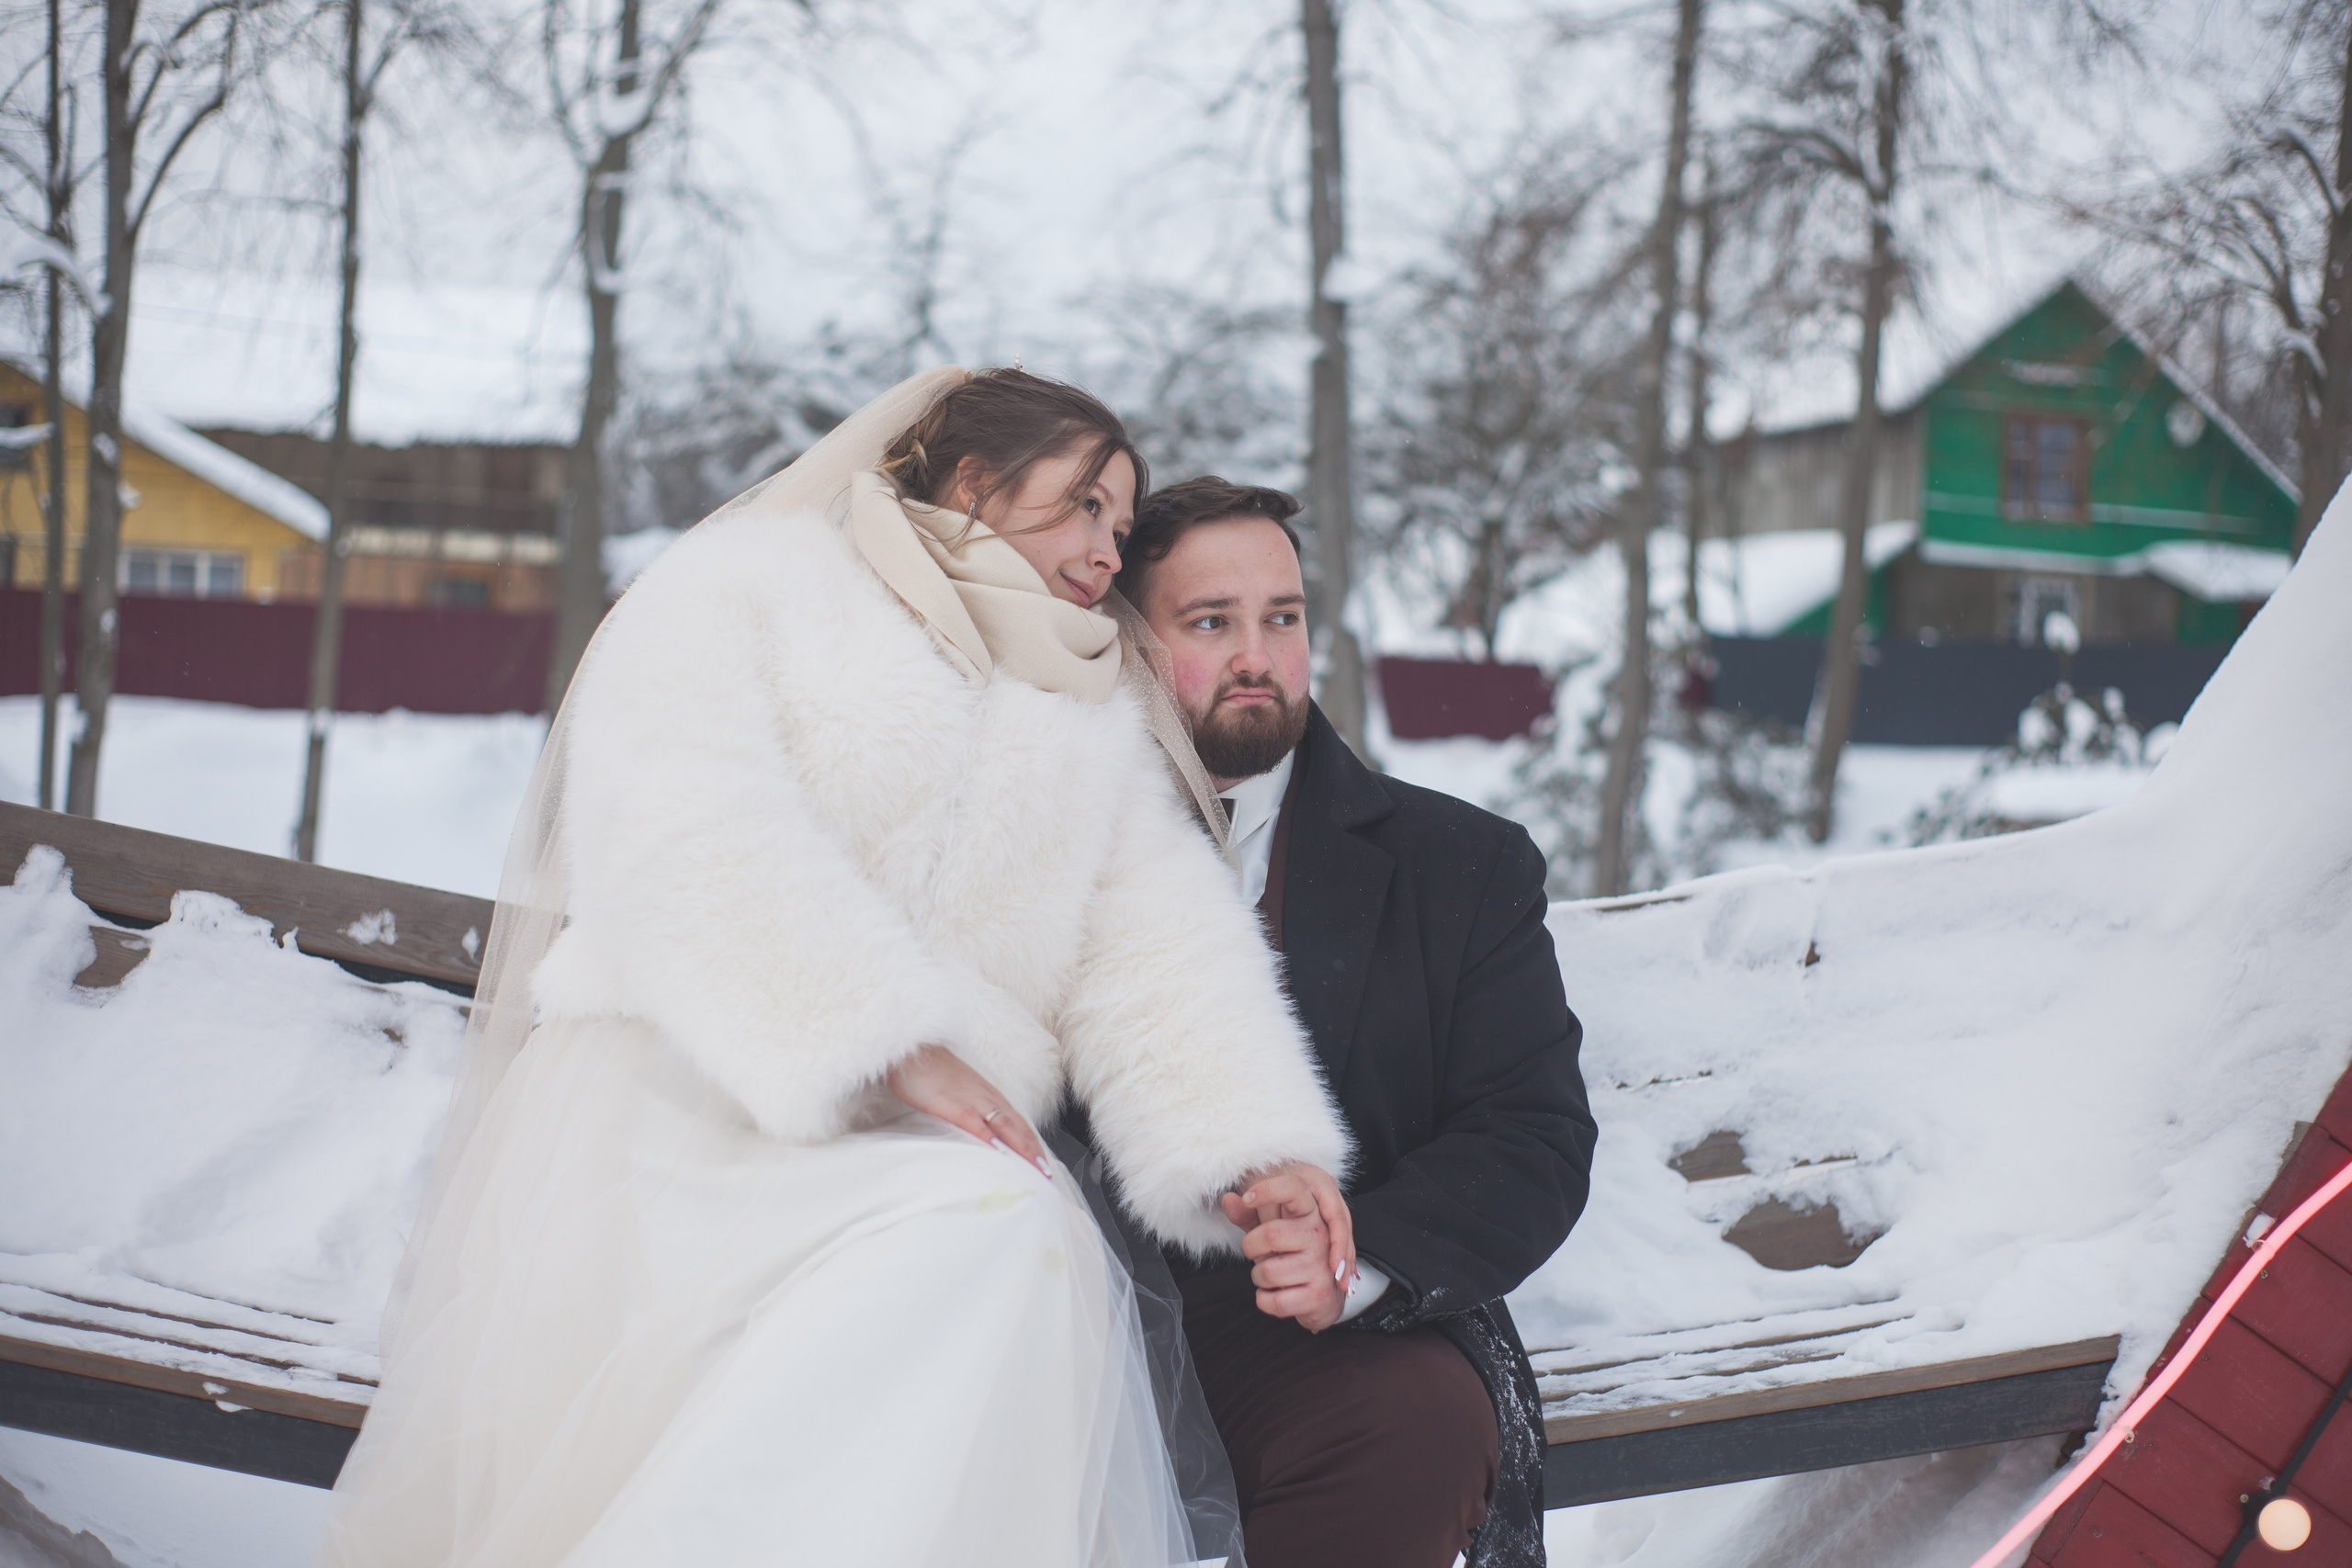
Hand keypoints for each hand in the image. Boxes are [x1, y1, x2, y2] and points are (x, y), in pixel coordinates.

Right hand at [884, 1044, 1052, 1179]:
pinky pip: (974, 1121)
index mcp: (990, 1096)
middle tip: (1049, 1176)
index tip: (1046, 1166)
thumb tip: (985, 1135)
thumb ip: (974, 1111)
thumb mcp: (960, 1094)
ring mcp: (971, 1099)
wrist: (910, 1051)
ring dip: (1022, 1148)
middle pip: (1019, 1127)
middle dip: (1035, 1152)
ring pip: (1005, 1125)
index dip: (1034, 1146)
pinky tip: (998, 1152)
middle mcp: (987, 1097)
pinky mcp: (951, 1103)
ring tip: (1035, 1169)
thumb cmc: (933, 1074)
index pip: (1020, 1124)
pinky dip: (988, 1137)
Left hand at [1220, 1162, 1354, 1331]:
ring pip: (1268, 1271)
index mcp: (1310, 1212)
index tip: (1247, 1198)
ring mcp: (1321, 1266)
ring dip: (1258, 1277)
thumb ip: (1248, 1215)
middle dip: (1251, 1248)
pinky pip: (1275, 1301)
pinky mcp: (1318, 1295)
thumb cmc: (1292, 1256)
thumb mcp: (1270, 1230)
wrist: (1324, 1296)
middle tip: (1255, 1252)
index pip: (1294, 1188)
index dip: (1268, 1190)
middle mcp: (1320, 1235)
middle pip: (1271, 1233)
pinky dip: (1264, 1300)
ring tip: (1269, 1276)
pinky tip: (1272, 1295)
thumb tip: (1228, 1199)